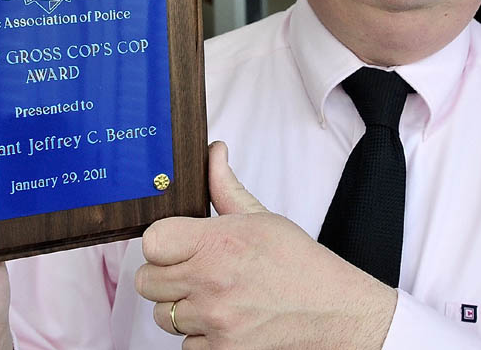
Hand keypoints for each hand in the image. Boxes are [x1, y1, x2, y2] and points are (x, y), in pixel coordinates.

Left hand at [135, 142, 397, 348]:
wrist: (334, 312)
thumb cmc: (297, 263)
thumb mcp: (260, 217)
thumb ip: (224, 185)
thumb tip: (213, 150)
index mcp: (217, 242)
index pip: (151, 242)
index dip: (161, 243)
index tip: (175, 245)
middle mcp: (210, 282)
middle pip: (146, 281)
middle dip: (165, 275)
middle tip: (192, 271)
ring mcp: (214, 320)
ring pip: (162, 316)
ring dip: (182, 308)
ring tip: (213, 296)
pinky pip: (184, 346)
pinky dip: (200, 337)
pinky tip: (225, 320)